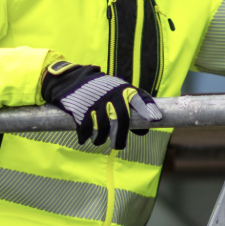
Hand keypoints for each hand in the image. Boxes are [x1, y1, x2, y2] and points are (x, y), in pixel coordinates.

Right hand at [41, 60, 162, 149]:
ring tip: (98, 140)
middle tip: (118, 145)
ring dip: (100, 138)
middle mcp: (110, 96)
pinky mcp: (81, 111)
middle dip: (120, 137)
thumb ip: (131, 104)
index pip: (138, 98)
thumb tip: (146, 128)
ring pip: (103, 129)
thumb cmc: (99, 89)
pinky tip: (84, 138)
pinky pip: (86, 130)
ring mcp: (95, 104)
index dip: (147, 108)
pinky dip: (85, 137)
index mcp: (120, 89)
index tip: (154, 119)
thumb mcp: (116, 89)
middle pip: (120, 121)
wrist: (70, 79)